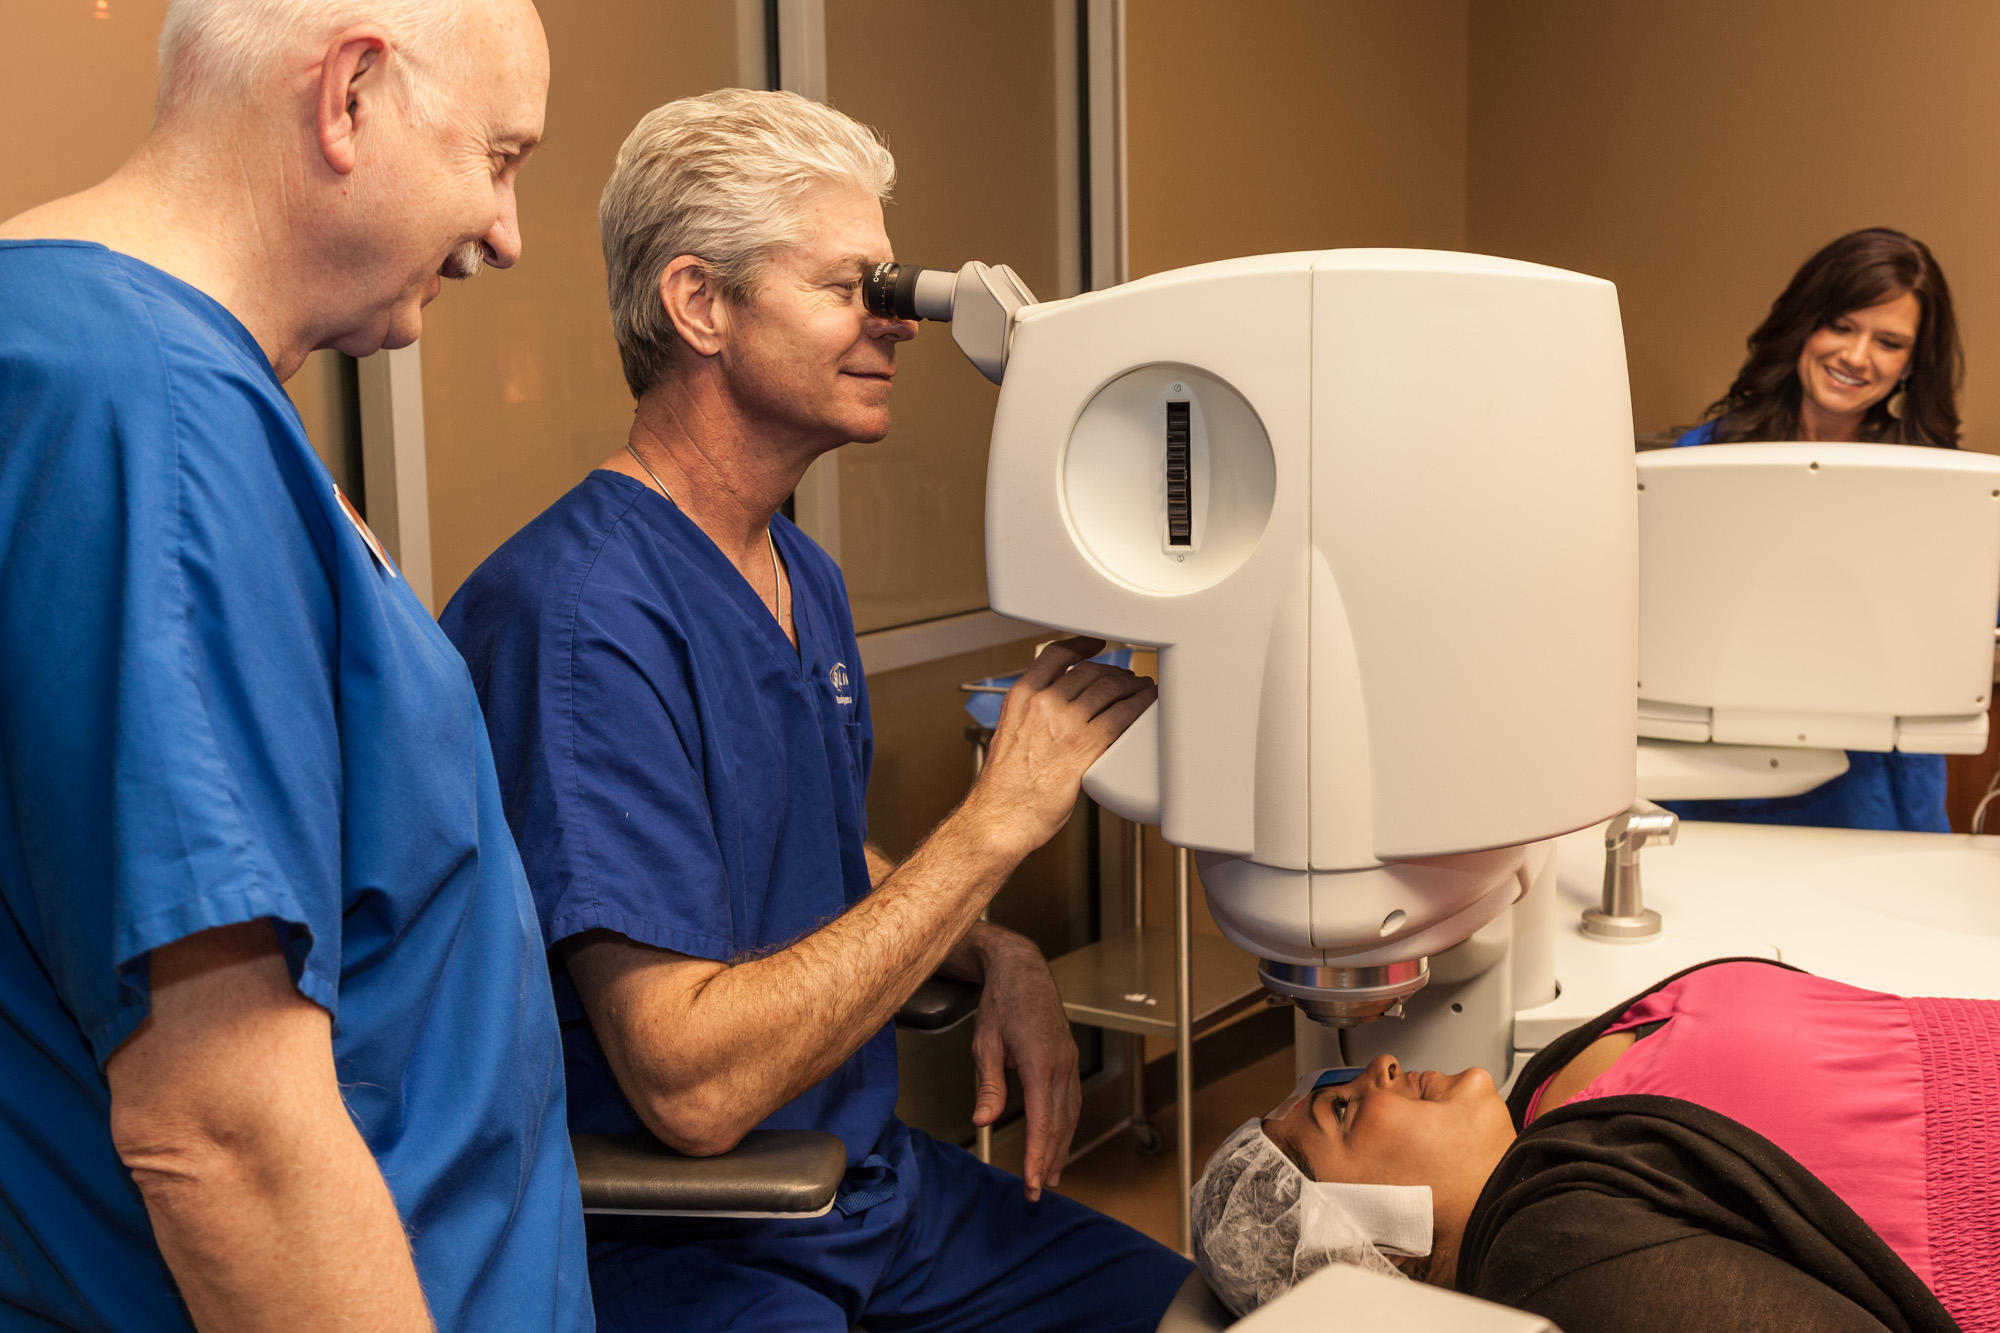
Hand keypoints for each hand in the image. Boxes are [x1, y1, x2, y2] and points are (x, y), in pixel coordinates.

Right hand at [965, 637, 1155, 859]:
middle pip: (1089, 671)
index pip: (1056, 656)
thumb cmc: (1004, 787)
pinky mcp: (1086, 746)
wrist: (1000, 817)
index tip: (1095, 644)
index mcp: (1021, 698)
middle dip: (1114, 672)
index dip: (1081, 644)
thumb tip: (1057, 706)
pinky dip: (1139, 706)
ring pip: (1109, 689)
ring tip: (1142, 690)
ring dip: (1132, 687)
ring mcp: (1066, 723)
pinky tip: (1145, 706)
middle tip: (1126, 679)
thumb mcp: (1009, 734)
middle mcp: (1043, 704)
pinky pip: (1122, 715)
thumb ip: (1032, 715)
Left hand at [969, 938, 1078, 1201]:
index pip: (1043, 1119)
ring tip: (1050, 1176)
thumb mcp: (985, 1043)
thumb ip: (989, 1085)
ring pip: (1069, 1114)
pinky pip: (1070, 1099)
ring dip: (1060, 1146)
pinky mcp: (1068, 1059)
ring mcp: (1068, 1061)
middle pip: (1059, 1123)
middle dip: (1050, 1159)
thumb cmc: (1001, 1002)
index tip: (1032, 1182)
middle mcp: (1061, 1064)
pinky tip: (1057, 1140)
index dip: (1038, 1154)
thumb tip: (983, 1121)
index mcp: (1040, 1061)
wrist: (1022, 968)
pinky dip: (1064, 1125)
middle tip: (1037, 1192)